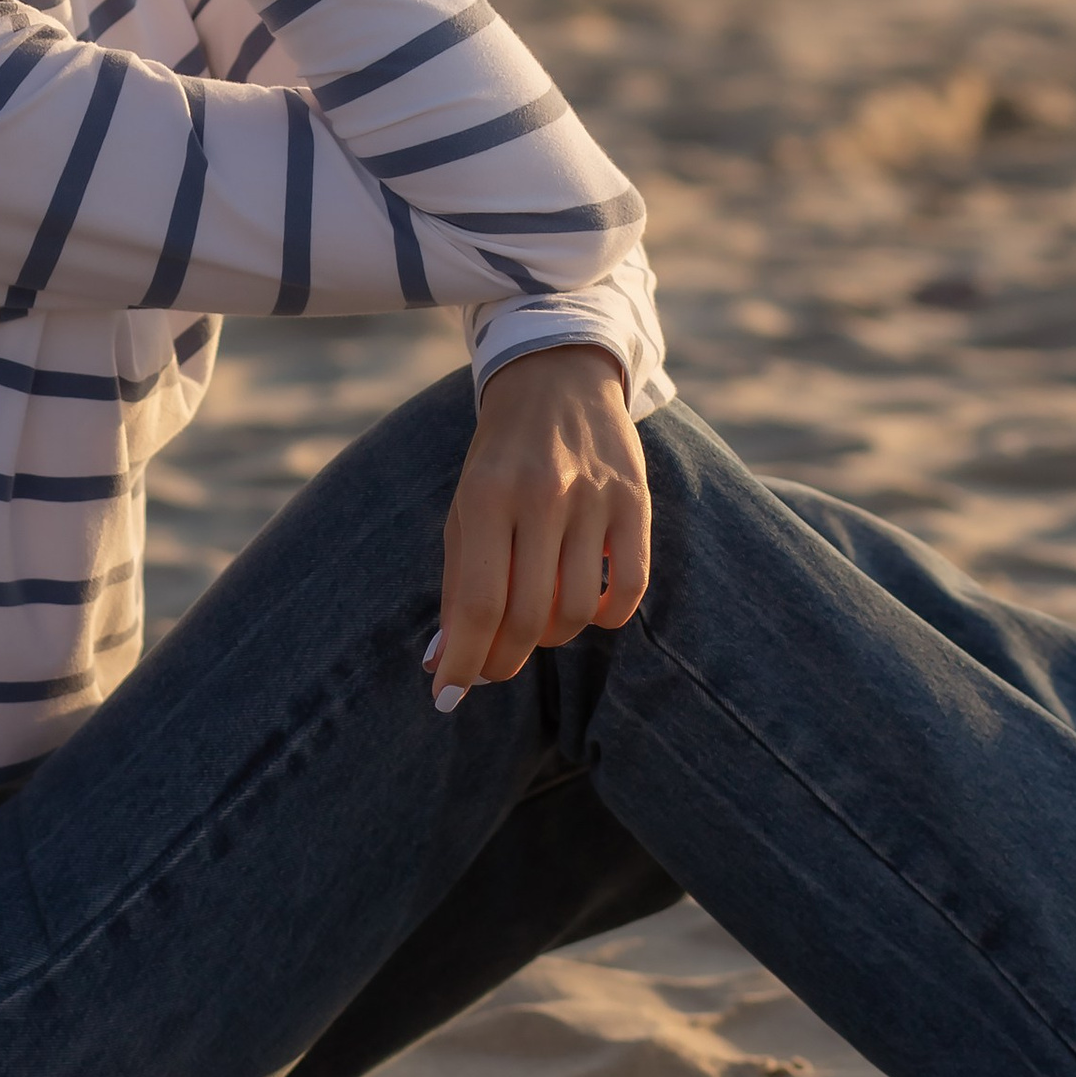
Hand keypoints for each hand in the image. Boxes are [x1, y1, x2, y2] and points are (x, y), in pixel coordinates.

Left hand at [430, 346, 649, 705]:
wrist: (557, 379)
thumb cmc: (500, 456)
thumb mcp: (464, 508)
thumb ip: (455, 584)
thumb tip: (441, 664)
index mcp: (485, 495)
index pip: (476, 603)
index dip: (463, 661)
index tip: (447, 697)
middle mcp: (541, 496)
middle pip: (526, 617)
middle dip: (504, 661)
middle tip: (493, 667)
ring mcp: (593, 499)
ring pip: (576, 611)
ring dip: (552, 637)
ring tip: (536, 623)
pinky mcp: (635, 503)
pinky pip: (627, 590)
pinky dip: (605, 617)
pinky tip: (585, 608)